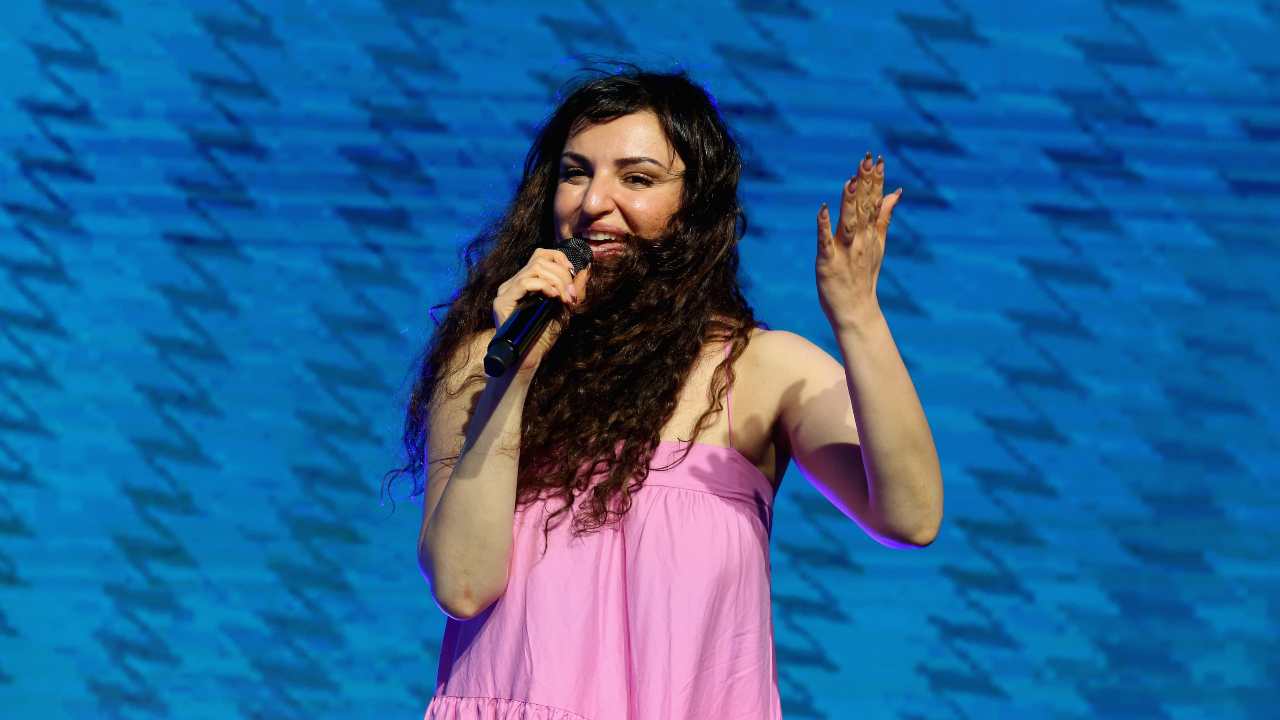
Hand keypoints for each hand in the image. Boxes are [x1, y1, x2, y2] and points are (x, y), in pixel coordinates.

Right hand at [492, 248, 589, 373]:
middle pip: (540, 259)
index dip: (560, 258)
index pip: (541, 254)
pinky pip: (524, 282)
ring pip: (535, 268)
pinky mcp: (502, 302)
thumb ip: (574, 289)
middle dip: (563, 275)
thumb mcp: (565, 308)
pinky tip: (552, 297)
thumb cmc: (545, 336)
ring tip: (564, 299)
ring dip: (556, 281)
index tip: (574, 274)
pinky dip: (543, 286)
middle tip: (572, 296)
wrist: (530, 358)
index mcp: (526, 281)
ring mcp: (506, 291)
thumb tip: (586, 268)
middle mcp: (513, 283)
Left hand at [815, 151, 901, 329]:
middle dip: (865, 184)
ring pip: (848, 222)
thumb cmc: (864, 277)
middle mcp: (860, 240)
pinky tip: (823, 209)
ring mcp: (845, 251)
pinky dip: (824, 225)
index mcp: (871, 234)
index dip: (875, 181)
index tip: (877, 159)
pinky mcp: (828, 262)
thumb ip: (884, 217)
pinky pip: (825, 241)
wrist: (857, 311)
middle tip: (866, 161)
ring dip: (849, 202)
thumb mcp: (878, 244)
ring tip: (850, 181)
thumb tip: (895, 191)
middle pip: (863, 207)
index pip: (874, 202)